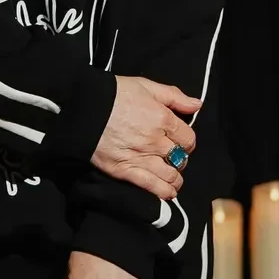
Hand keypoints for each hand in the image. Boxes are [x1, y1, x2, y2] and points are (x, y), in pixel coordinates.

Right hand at [91, 74, 200, 201]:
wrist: (82, 108)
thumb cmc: (113, 94)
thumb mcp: (145, 86)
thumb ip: (174, 96)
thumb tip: (197, 105)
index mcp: (163, 119)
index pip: (188, 138)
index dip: (187, 140)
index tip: (180, 140)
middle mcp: (156, 141)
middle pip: (181, 157)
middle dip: (180, 157)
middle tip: (172, 156)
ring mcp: (141, 158)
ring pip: (170, 175)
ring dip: (175, 178)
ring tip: (173, 177)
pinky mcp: (125, 171)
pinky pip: (152, 186)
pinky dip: (164, 192)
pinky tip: (168, 193)